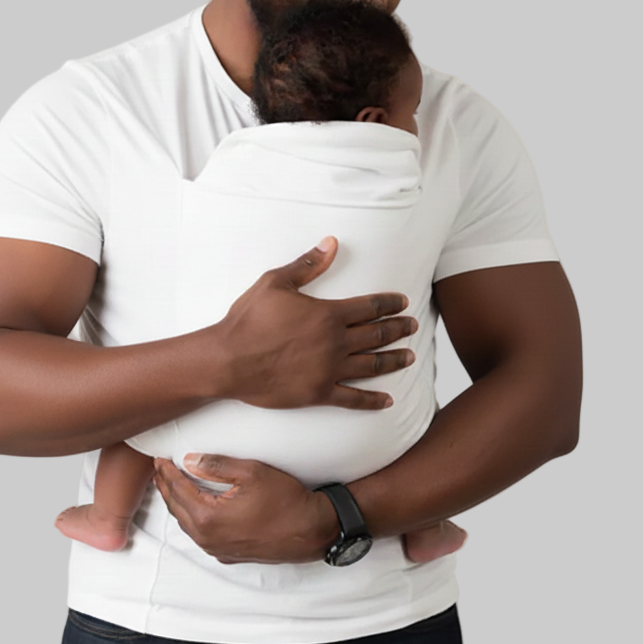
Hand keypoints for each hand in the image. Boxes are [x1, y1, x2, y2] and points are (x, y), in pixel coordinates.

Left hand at [153, 454, 337, 563]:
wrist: (311, 530)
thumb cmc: (285, 500)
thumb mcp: (251, 472)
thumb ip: (216, 465)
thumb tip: (189, 460)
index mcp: (208, 517)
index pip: (178, 489)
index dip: (167, 472)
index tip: (159, 458)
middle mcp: (208, 538)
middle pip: (177, 509)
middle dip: (167, 487)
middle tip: (160, 469)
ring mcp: (218, 549)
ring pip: (187, 524)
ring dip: (178, 504)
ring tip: (172, 485)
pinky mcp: (229, 555)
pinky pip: (201, 535)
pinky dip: (192, 519)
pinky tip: (194, 507)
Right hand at [214, 236, 416, 409]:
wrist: (229, 360)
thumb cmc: (248, 319)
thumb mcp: (276, 282)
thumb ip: (308, 265)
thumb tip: (332, 243)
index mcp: (328, 314)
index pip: (370, 307)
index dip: (390, 303)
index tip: (403, 303)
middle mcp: (335, 343)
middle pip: (378, 334)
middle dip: (399, 329)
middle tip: (413, 327)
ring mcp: (329, 371)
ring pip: (372, 365)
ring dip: (394, 360)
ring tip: (410, 357)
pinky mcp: (319, 393)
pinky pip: (353, 398)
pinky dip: (372, 400)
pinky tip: (387, 400)